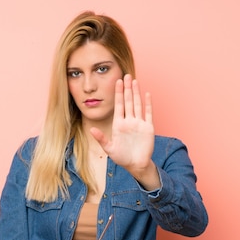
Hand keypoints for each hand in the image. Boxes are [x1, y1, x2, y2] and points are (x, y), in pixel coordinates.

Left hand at [90, 74, 159, 189]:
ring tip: (135, 80)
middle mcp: (129, 121)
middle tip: (126, 75)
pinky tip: (147, 94)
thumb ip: (101, 139)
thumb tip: (91, 130)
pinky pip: (148, 113)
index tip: (117, 82)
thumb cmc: (122, 158)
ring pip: (137, 104)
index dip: (117, 93)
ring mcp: (139, 123)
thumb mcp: (109, 149)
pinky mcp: (148, 127)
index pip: (118, 105)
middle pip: (128, 101)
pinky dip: (148, 104)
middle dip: (127, 88)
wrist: (136, 165)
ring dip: (136, 92)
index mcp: (119, 124)